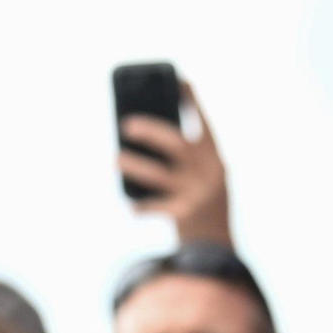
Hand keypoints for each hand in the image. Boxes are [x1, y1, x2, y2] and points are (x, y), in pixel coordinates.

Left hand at [119, 100, 233, 247]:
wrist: (217, 251)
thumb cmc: (202, 208)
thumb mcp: (203, 180)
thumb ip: (184, 161)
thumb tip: (143, 137)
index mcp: (215, 161)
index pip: (204, 124)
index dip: (192, 102)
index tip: (180, 80)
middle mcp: (210, 174)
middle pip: (176, 145)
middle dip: (150, 131)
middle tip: (126, 124)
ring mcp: (198, 195)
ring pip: (159, 175)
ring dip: (135, 166)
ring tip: (116, 159)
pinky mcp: (185, 215)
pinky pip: (155, 206)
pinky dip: (140, 206)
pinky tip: (130, 206)